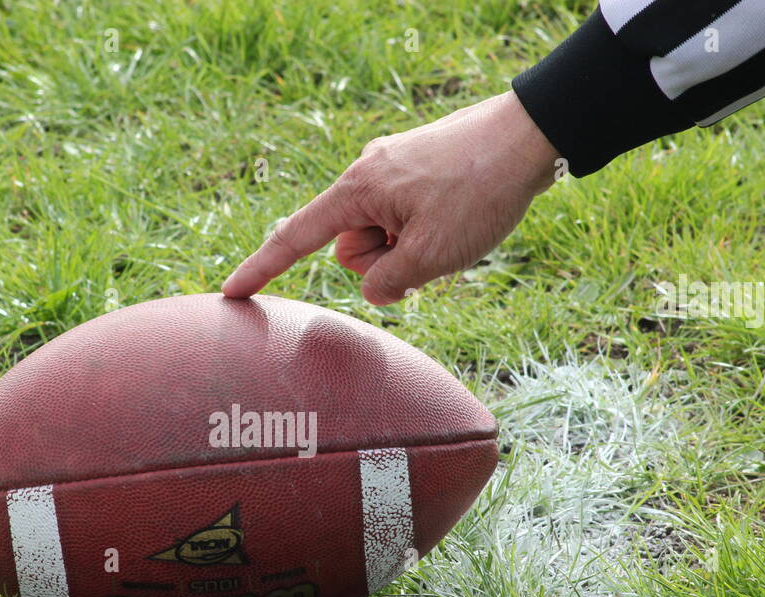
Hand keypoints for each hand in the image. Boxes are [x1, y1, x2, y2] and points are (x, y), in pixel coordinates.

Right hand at [221, 91, 560, 304]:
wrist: (533, 135)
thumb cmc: (481, 192)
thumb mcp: (432, 255)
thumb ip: (388, 283)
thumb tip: (374, 288)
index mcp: (359, 190)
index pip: (297, 239)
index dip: (263, 270)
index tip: (232, 293)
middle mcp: (367, 174)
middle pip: (350, 248)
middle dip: (384, 263)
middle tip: (433, 251)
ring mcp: (392, 169)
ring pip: (381, 236)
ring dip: (410, 249)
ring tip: (453, 231)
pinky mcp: (416, 170)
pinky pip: (404, 218)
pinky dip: (424, 233)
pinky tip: (460, 218)